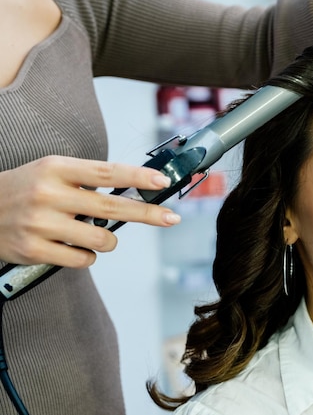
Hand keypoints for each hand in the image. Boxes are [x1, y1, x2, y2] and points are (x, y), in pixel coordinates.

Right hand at [0, 156, 180, 267]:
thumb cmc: (25, 189)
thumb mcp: (52, 172)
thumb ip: (88, 180)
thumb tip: (135, 191)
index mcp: (56, 169)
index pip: (106, 172)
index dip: (138, 177)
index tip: (162, 181)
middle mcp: (49, 194)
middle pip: (111, 206)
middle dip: (148, 213)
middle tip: (171, 217)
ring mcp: (40, 224)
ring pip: (101, 238)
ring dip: (109, 240)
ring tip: (94, 233)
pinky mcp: (34, 250)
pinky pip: (82, 259)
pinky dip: (87, 255)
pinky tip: (73, 246)